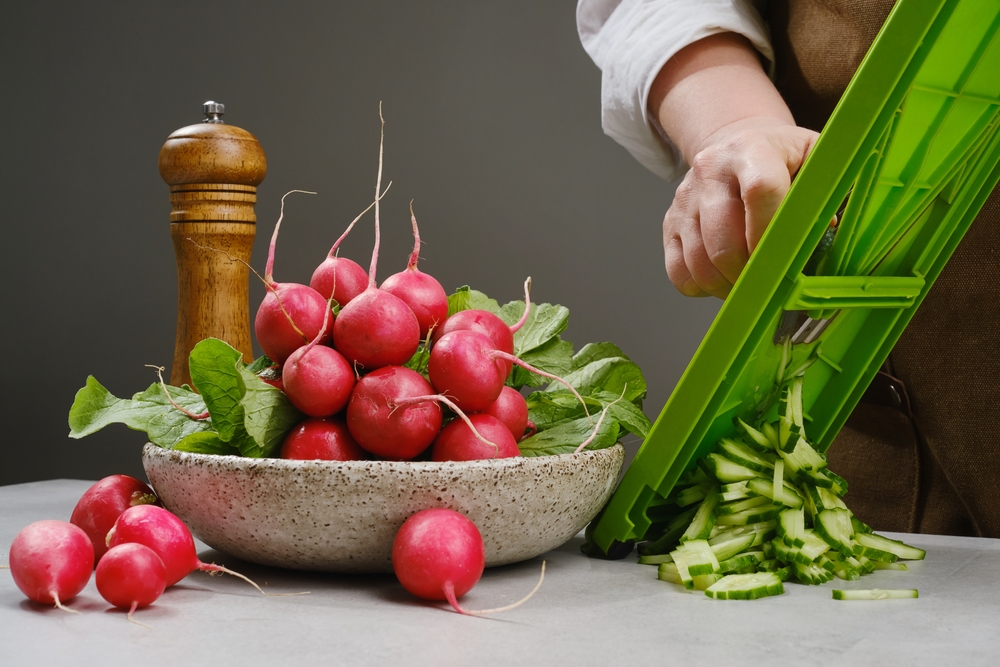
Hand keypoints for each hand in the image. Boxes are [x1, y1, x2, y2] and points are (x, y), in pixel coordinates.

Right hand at [647, 32, 816, 297]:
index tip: (787, 262)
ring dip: (728, 286)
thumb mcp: (817, 162)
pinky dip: (702, 288)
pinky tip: (725, 280)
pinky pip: (678, 272)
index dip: (773, 234)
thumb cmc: (788, 162)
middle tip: (772, 287)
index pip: (760, 190)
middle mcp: (712, 169)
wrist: (735, 144)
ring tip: (751, 287)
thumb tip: (839, 239)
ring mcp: (685, 197)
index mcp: (755, 148)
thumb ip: (832, 195)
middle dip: (750, 273)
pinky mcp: (669, 222)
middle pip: (723, 237)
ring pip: (699, 261)